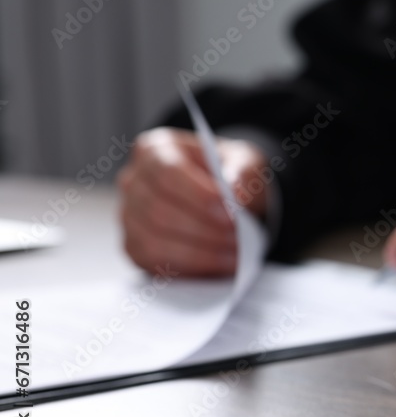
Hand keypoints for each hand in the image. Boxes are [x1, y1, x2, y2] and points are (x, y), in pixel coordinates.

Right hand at [117, 127, 269, 276]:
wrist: (227, 197)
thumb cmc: (230, 174)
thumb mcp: (246, 163)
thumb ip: (242, 174)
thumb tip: (235, 194)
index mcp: (156, 149)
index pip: (167, 172)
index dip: (198, 196)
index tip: (231, 214)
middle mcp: (133, 180)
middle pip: (158, 211)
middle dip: (204, 229)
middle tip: (240, 237)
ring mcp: (129, 215)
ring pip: (154, 240)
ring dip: (200, 252)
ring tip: (237, 252)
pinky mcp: (135, 246)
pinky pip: (155, 262)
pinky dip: (193, 267)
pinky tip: (222, 264)